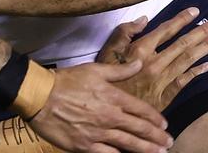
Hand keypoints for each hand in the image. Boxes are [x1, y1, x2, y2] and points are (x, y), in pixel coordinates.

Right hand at [29, 60, 171, 152]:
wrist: (40, 96)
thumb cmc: (66, 81)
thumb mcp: (94, 70)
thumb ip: (119, 70)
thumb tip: (140, 64)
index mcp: (113, 97)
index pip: (141, 110)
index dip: (155, 118)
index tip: (164, 124)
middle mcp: (110, 117)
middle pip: (140, 130)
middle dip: (157, 138)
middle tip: (168, 143)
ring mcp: (98, 133)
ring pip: (129, 144)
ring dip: (146, 150)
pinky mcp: (85, 146)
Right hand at [94, 7, 207, 109]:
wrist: (107, 113)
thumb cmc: (104, 81)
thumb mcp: (106, 52)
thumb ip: (123, 33)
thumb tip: (144, 19)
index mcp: (140, 50)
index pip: (166, 31)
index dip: (181, 20)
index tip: (196, 11)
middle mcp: (155, 64)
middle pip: (183, 45)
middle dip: (203, 32)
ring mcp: (162, 81)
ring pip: (188, 61)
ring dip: (207, 47)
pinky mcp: (165, 96)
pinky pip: (185, 82)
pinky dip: (198, 72)